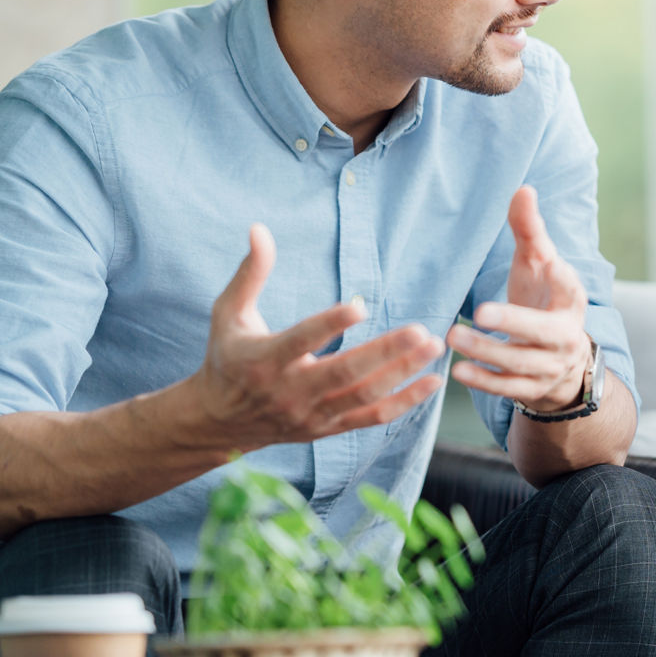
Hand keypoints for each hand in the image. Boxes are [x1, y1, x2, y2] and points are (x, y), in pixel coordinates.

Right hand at [194, 224, 446, 447]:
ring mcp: (311, 414)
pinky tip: (433, 381)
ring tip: (434, 346)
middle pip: (344, 373)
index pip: (300, 341)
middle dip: (385, 352)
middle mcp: (289, 392)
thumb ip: (250, 273)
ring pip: (363, 396)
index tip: (359, 306)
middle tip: (421, 330)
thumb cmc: (227, 358)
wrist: (219, 423)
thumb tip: (259, 228)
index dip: (329, 325)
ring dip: (403, 373)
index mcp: (262, 360)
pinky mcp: (327, 428)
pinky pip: (372, 418)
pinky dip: (405, 402)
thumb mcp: (229, 314)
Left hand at [447, 187, 592, 412]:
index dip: (558, 274)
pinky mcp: (531, 388)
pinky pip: (508, 388)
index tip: (544, 260)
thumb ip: (530, 230)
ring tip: (453, 336)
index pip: (568, 285)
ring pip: (520, 362)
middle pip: (542, 331)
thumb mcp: (539, 264)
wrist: (563, 359)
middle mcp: (566, 334)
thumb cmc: (543, 299)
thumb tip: (523, 189)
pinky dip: (484, 381)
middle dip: (513, 322)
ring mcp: (550, 365)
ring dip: (487, 351)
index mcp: (570, 298)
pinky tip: (458, 370)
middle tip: (480, 311)